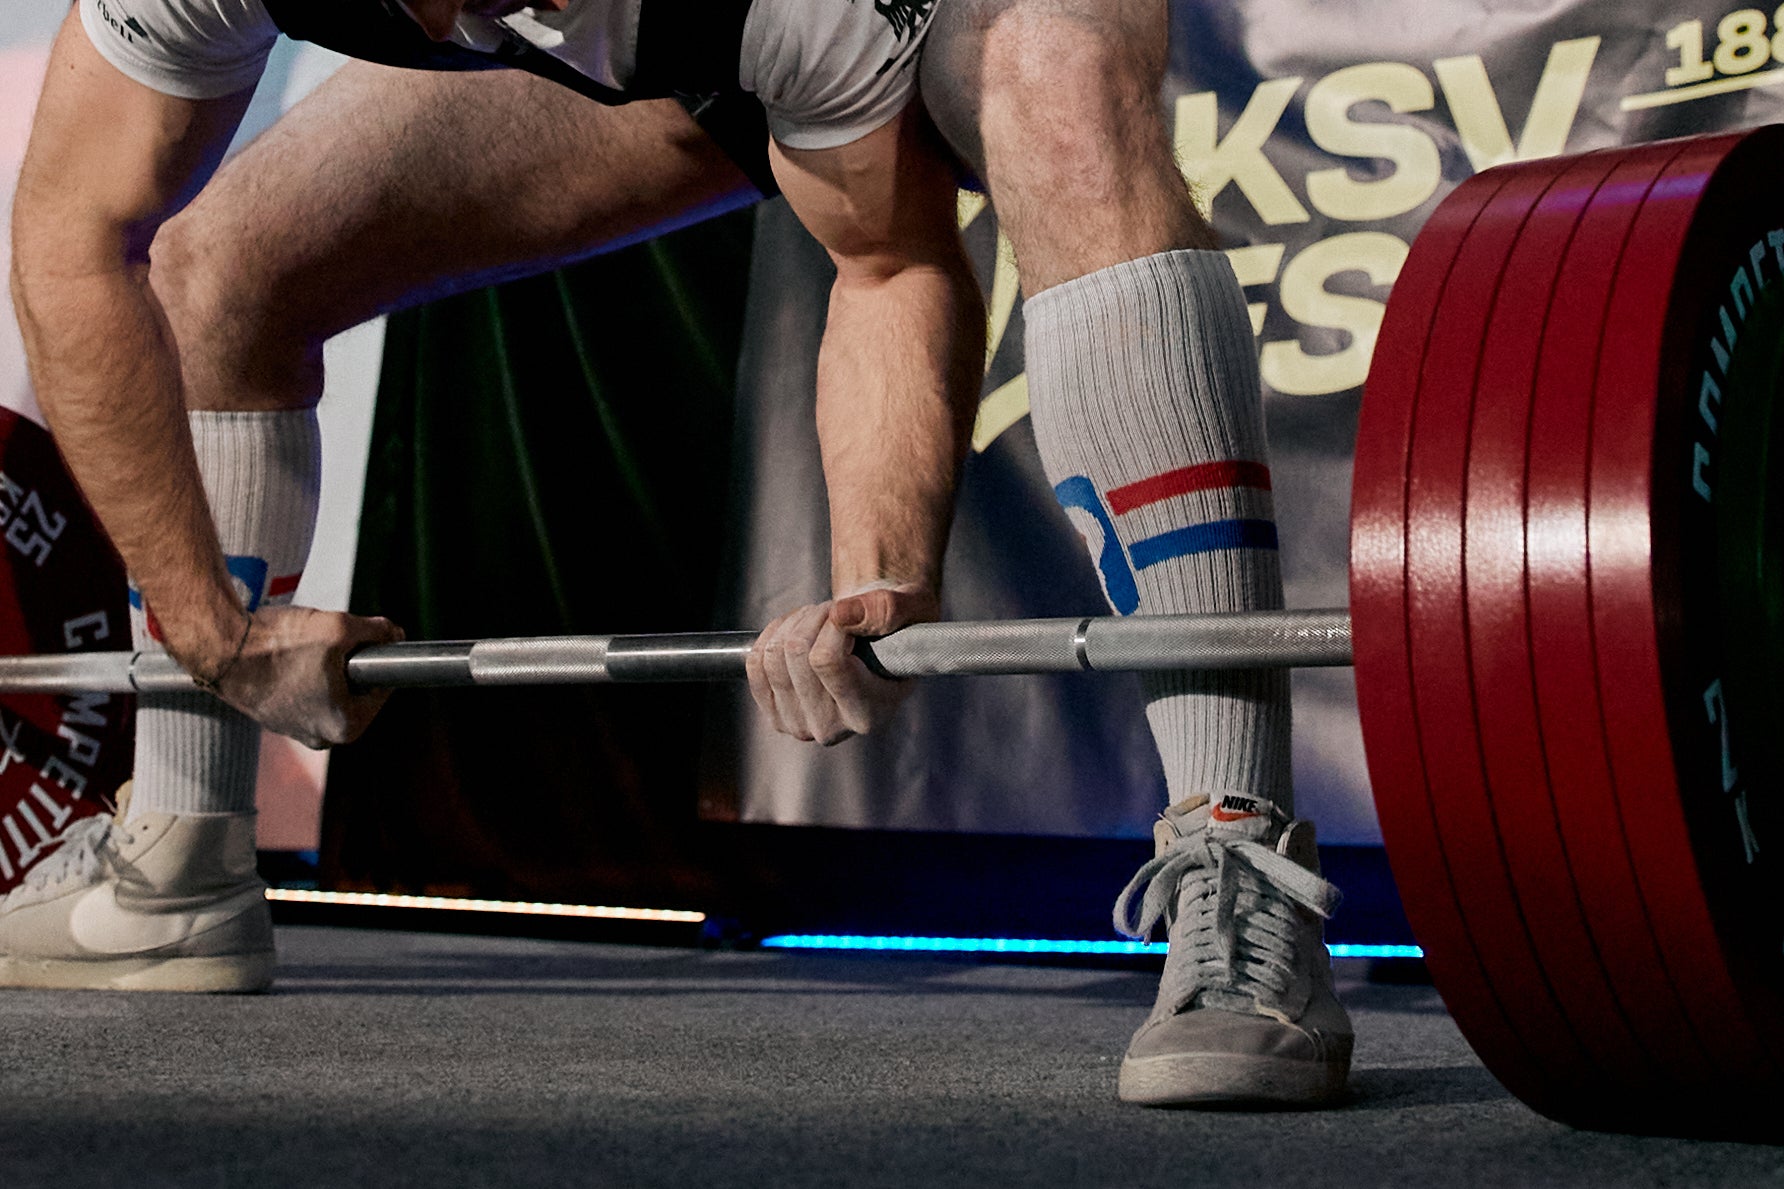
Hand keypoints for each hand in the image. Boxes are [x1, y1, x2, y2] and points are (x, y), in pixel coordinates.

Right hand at [207, 605, 405, 748]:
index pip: (382, 687)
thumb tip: (396, 634)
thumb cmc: (280, 643)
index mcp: (346, 726)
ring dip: (325, 666)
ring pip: (329, 688)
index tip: (362, 639)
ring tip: (304, 647)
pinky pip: (303, 691)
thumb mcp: (341, 627)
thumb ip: (377, 631)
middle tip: (330, 641)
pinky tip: (286, 655)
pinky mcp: (275, 718)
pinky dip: (301, 671)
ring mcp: (296, 730)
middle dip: (349, 663)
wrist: (221, 648)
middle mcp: (322, 738)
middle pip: (355, 690)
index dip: (377, 657)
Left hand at [746, 581, 936, 745]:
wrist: (878, 650)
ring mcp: (798, 726)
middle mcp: (831, 729)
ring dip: (794, 623)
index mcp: (868, 715)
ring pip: (773, 656)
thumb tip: (841, 614)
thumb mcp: (911, 610)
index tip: (849, 612)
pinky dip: (773, 635)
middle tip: (835, 610)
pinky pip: (755, 663)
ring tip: (819, 618)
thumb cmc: (897, 629)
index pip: (827, 661)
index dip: (832, 624)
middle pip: (797, 655)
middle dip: (814, 618)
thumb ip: (885, 611)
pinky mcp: (775, 716)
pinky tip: (797, 630)